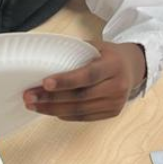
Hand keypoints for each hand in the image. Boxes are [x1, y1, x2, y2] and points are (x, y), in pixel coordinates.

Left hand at [23, 42, 145, 121]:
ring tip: (34, 105)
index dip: (65, 80)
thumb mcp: (96, 46)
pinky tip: (49, 110)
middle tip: (29, 96)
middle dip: (51, 98)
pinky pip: (84, 117)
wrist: (132, 67)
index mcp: (114, 65)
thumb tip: (43, 58)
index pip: (88, 75)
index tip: (44, 83)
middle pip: (81, 97)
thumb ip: (76, 53)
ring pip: (80, 110)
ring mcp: (116, 102)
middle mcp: (118, 86)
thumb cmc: (108, 55)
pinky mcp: (112, 113)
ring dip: (53, 109)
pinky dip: (64, 114)